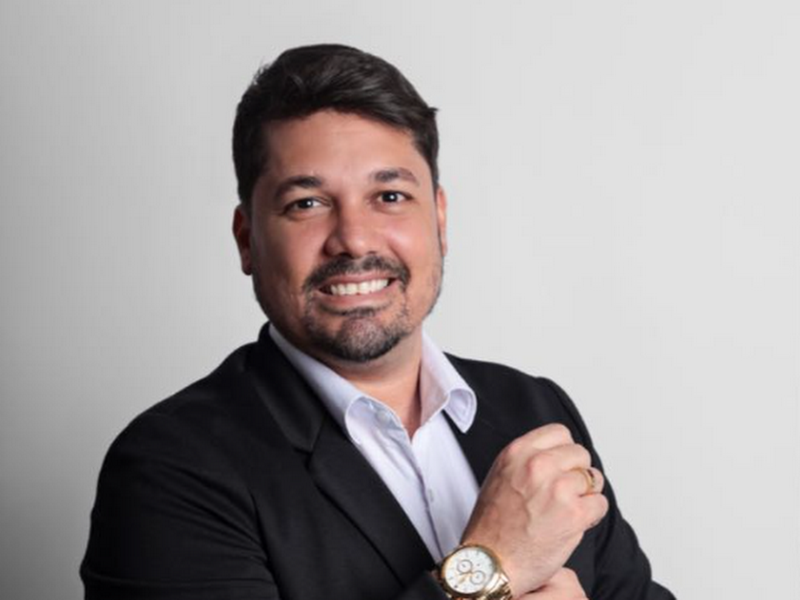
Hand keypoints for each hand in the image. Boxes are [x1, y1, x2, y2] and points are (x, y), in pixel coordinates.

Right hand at [461, 424, 608, 595]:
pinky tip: (574, 522)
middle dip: (577, 472)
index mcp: (517, 453)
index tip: (562, 464)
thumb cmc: (492, 526)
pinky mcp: (573, 514)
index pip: (559, 432)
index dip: (564, 450)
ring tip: (568, 508)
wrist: (489, 563)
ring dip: (586, 494)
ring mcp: (557, 489)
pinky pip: (600, 503)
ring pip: (593, 478)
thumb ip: (527, 459)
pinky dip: (592, 514)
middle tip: (566, 491)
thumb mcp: (500, 476)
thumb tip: (557, 454)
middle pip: (580, 453)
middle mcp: (537, 466)